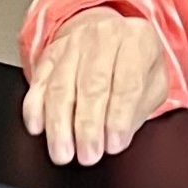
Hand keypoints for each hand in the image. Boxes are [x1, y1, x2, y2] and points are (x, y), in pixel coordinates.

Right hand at [24, 11, 173, 165]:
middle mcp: (102, 37)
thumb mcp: (153, 80)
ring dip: (59, 125)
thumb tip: (117, 137)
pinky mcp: (48, 56)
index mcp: (136, 40)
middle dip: (87, 127)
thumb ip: (140, 108)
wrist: (104, 32)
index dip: (119, 119)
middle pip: (92, 86)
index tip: (113, 146)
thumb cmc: (131, 61)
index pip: (127, 84)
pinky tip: (38, 128)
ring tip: (63, 152)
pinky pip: (38, 84)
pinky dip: (34, 109)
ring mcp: (72, 45)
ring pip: (60, 87)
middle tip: (87, 155)